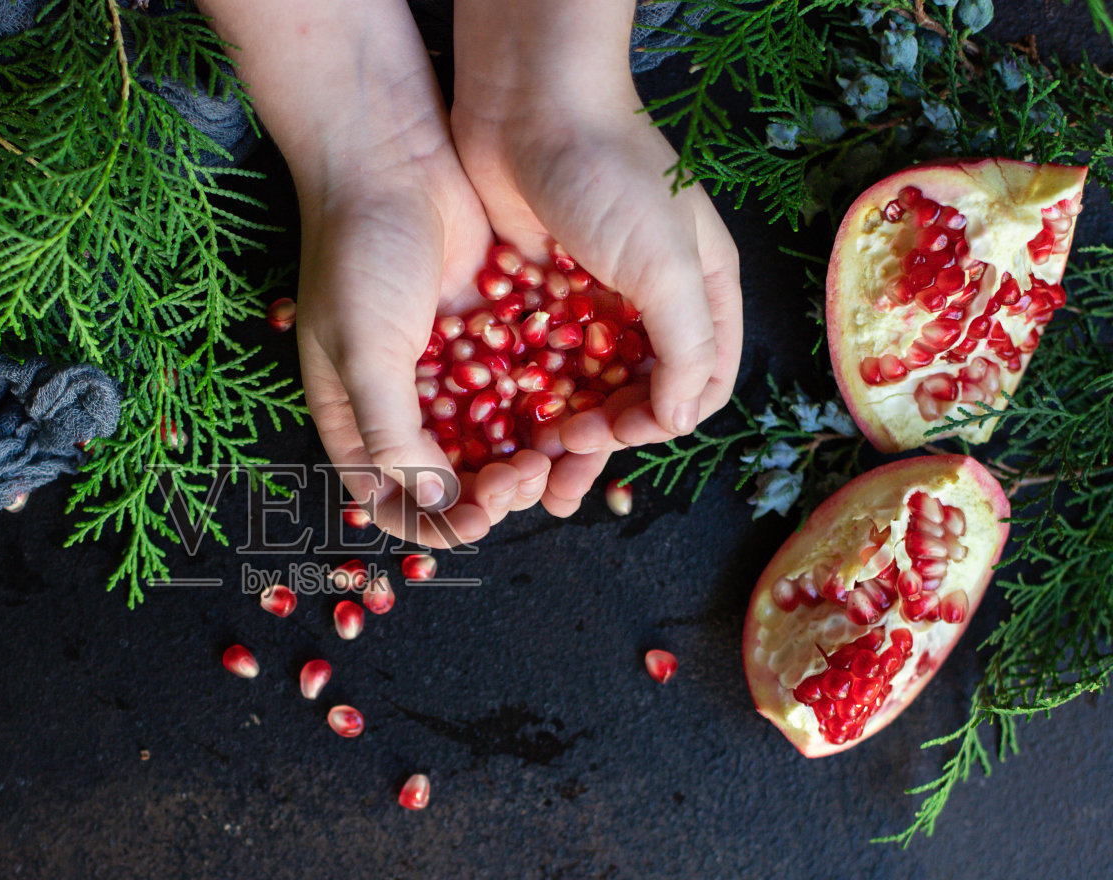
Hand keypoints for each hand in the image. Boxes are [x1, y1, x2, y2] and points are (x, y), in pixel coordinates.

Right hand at [296, 133, 563, 545]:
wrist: (392, 160)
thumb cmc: (357, 257)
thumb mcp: (362, 354)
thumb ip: (394, 433)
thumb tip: (435, 503)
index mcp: (355, 418)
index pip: (392, 501)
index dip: (435, 524)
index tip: (478, 517)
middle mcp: (402, 404)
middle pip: (451, 480)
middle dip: (490, 490)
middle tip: (523, 475)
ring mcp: (448, 370)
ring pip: (494, 440)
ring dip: (523, 455)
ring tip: (553, 450)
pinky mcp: (489, 336)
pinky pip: (520, 388)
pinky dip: (541, 407)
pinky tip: (569, 411)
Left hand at [451, 0, 742, 509]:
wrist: (529, 103)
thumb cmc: (612, 174)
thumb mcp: (667, 263)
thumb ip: (687, 344)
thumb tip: (684, 418)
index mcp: (700, 291)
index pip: (699, 383)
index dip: (662, 419)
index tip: (616, 431)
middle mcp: (646, 301)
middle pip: (632, 397)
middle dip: (601, 438)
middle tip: (559, 461)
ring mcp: (586, 300)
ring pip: (576, 389)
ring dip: (555, 430)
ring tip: (524, 463)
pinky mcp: (533, 294)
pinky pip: (530, 361)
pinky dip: (518, 394)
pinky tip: (494, 421)